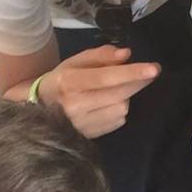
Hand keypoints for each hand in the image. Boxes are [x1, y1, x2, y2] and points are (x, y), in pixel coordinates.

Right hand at [42, 45, 160, 137]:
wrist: (37, 112)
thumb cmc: (60, 82)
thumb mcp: (75, 62)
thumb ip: (100, 56)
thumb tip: (126, 54)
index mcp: (69, 83)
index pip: (105, 77)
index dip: (132, 73)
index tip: (154, 68)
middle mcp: (75, 106)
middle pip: (119, 94)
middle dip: (138, 82)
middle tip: (150, 72)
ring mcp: (83, 125)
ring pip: (122, 108)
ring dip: (126, 95)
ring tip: (115, 89)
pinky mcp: (91, 136)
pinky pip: (118, 120)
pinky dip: (120, 108)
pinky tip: (108, 104)